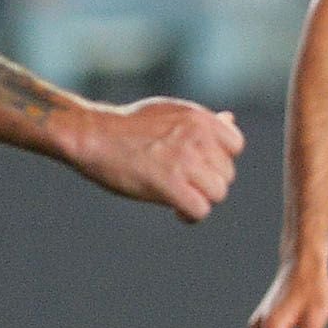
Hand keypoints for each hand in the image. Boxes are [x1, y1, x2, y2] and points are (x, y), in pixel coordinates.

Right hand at [68, 98, 244, 220]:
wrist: (93, 135)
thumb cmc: (128, 126)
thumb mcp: (171, 112)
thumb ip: (202, 121)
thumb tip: (230, 120)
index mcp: (199, 119)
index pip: (235, 145)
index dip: (220, 160)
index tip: (201, 167)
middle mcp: (197, 138)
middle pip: (226, 173)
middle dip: (208, 183)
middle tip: (185, 185)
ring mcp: (184, 161)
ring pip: (218, 193)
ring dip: (202, 200)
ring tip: (182, 199)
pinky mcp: (169, 183)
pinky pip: (200, 209)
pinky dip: (191, 215)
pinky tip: (177, 211)